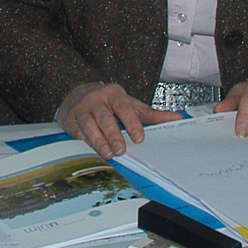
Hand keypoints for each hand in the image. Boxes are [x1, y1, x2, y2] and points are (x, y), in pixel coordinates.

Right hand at [56, 81, 182, 158]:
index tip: (139, 137)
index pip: (123, 106)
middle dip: (113, 134)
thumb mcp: (130, 105)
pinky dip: (84, 142)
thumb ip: (152, 115)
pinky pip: (77, 132)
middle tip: (121, 150)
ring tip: (108, 154)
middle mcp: (96, 98)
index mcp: (113, 93)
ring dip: (98, 140)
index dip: (131, 121)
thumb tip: (177, 118)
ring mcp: (81, 108)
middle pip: (105, 116)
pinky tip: (91, 152)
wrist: (77, 95)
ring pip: (89, 124)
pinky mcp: (70, 119)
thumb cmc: (109, 104)